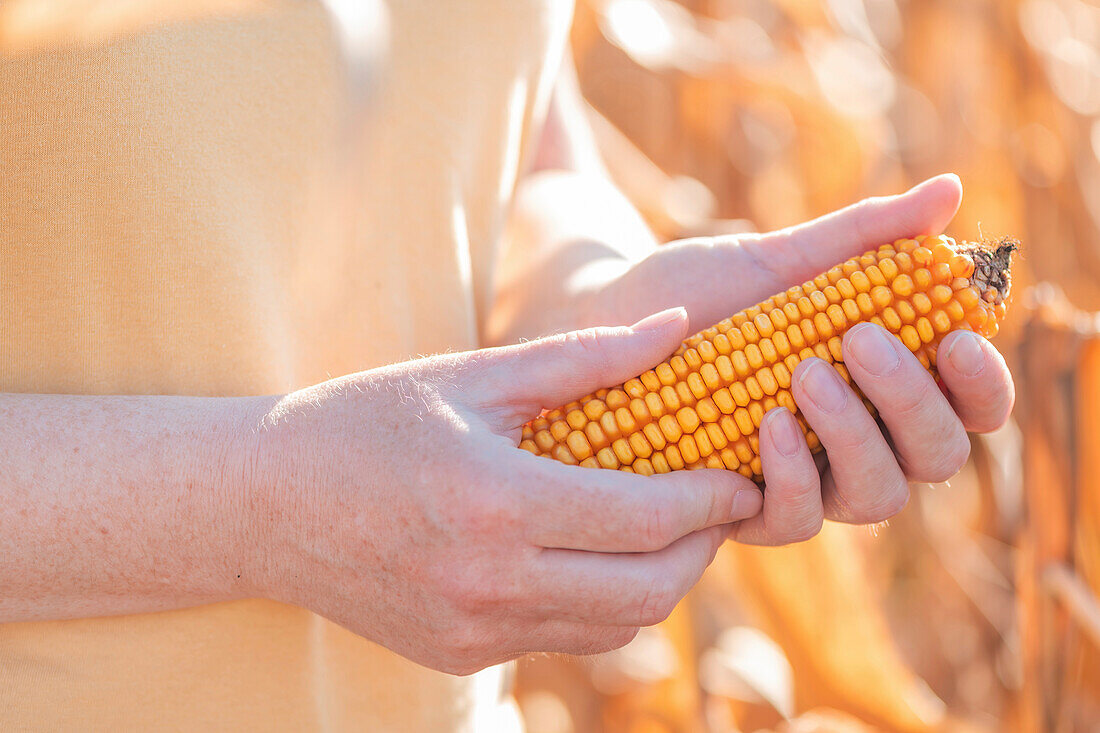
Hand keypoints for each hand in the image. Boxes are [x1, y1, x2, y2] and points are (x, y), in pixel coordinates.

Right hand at [247, 309, 762, 674]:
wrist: (262, 504)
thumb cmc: (367, 421)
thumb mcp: (474, 376)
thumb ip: (587, 357)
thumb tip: (681, 328)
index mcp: (495, 504)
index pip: (644, 517)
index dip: (711, 497)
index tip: (741, 472)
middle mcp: (488, 584)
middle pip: (649, 591)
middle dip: (702, 548)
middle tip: (716, 503)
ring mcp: (474, 631)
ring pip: (616, 627)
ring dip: (658, 580)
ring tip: (662, 525)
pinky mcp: (461, 654)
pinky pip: (564, 639)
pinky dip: (600, 602)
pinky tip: (592, 552)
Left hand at [592, 174, 1014, 543]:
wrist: (609, 323)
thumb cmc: (700, 292)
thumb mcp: (779, 259)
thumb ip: (863, 236)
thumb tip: (951, 189)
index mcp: (883, 386)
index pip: (971, 406)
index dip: (982, 383)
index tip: (953, 335)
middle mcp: (857, 443)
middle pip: (936, 456)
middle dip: (911, 401)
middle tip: (858, 340)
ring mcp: (804, 482)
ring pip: (876, 497)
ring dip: (855, 436)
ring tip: (805, 374)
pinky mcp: (744, 510)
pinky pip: (794, 521)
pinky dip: (793, 477)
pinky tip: (766, 424)